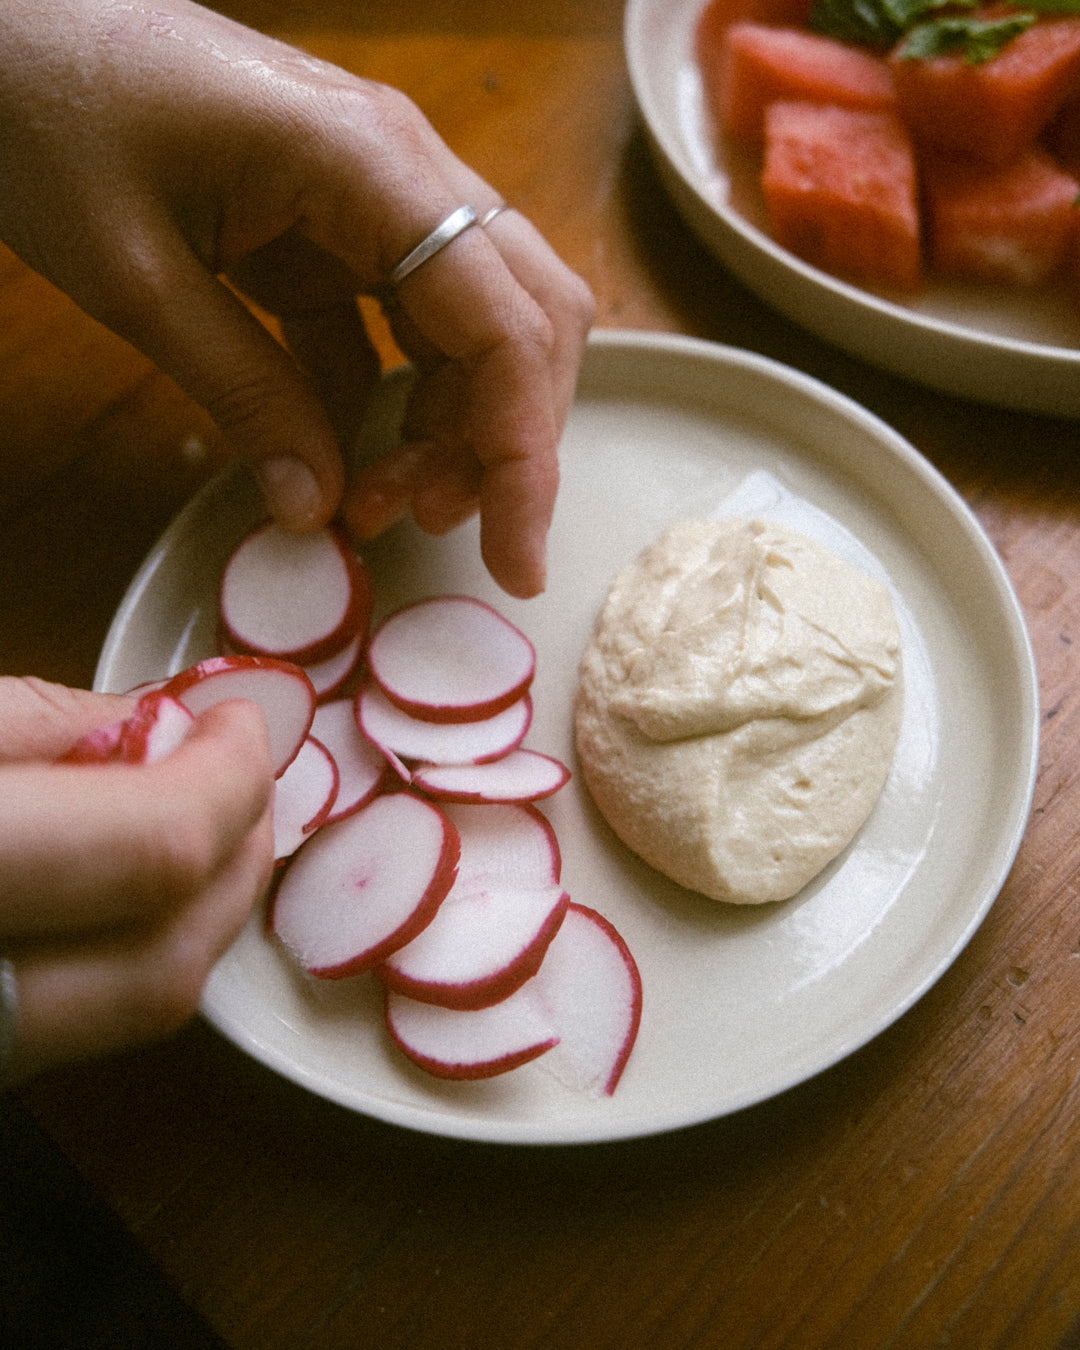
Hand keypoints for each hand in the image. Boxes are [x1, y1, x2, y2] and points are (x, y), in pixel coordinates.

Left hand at [0, 0, 593, 596]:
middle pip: (525, 320)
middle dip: (504, 441)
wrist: (5, 19)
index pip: (505, 324)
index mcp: (370, 164)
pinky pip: (399, 322)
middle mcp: (404, 169)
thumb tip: (316, 510)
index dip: (524, 453)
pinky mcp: (337, 217)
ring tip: (375, 498)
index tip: (515, 557)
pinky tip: (338, 451)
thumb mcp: (136, 274)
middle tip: (433, 525)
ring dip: (450, 424)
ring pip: (477, 325)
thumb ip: (242, 392)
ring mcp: (377, 190)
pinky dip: (390, 399)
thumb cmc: (49, 107)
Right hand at [0, 678, 273, 1078]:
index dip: (228, 778)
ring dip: (207, 910)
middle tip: (244, 777)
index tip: (237, 723)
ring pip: (143, 1010)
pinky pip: (90, 1024)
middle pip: (173, 959)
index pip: (159, 850)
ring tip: (208, 824)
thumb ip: (52, 725)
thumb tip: (169, 727)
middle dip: (240, 856)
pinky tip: (140, 888)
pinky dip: (144, 948)